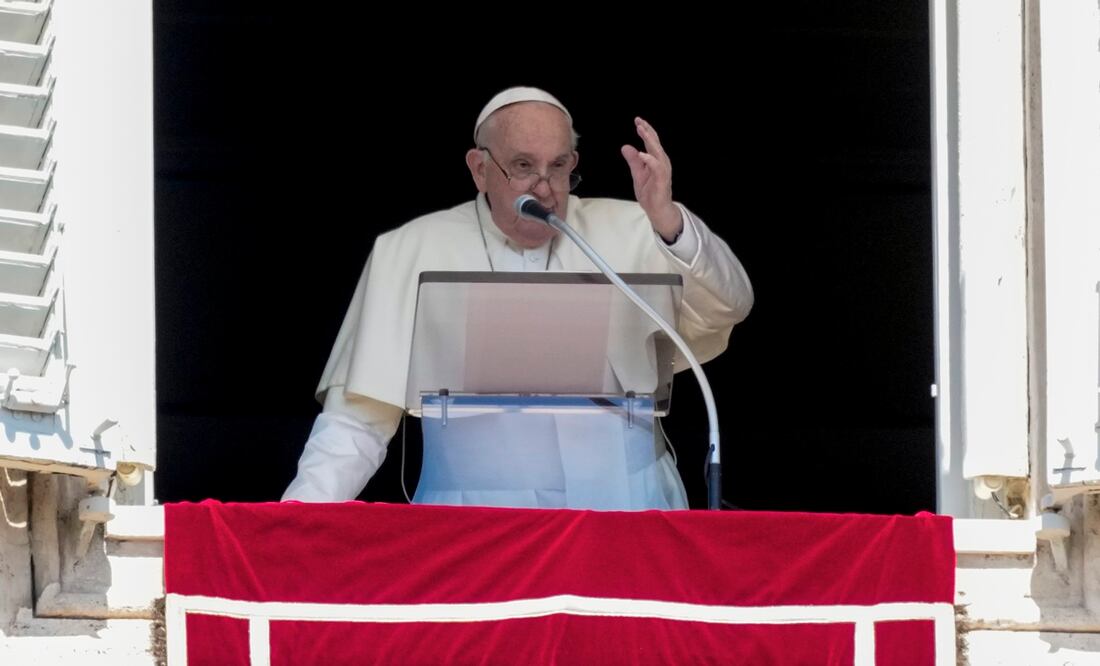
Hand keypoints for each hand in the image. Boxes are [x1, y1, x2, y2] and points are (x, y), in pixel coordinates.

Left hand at [621, 117, 682, 241]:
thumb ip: (633, 160)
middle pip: (655, 143)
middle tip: (639, 121)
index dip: (645, 130)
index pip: (651, 141)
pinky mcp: (662, 179)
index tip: (637, 120)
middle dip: (647, 131)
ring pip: (657, 151)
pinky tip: (642, 154)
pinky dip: (649, 159)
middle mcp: (661, 162)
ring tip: (641, 131)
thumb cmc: (650, 192)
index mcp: (656, 159)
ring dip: (650, 140)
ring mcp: (663, 170)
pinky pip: (657, 167)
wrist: (657, 209)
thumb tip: (625, 146)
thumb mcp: (637, 173)